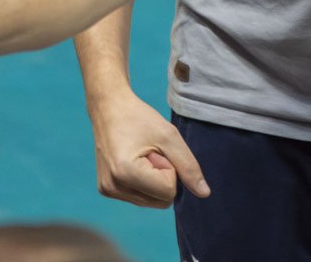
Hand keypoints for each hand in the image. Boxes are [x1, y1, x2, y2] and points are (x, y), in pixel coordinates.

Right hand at [88, 88, 209, 207]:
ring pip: (152, 202)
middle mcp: (112, 187)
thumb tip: (204, 193)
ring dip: (155, 180)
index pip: (168, 192)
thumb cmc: (140, 118)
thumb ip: (188, 166)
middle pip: (161, 201)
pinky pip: (140, 197)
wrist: (109, 109)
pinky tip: (135, 161)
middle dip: (164, 177)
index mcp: (125, 173)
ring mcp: (107, 190)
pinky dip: (145, 182)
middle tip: (152, 153)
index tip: (158, 150)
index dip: (171, 169)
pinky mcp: (106, 190)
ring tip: (143, 155)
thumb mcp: (169, 136)